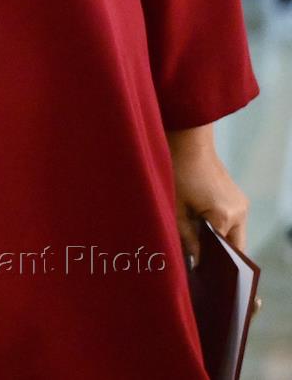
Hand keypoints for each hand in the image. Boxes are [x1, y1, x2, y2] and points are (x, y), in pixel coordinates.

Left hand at [168, 135, 247, 265]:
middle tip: (200, 266)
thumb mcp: (175, 208)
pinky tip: (201, 228)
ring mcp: (241, 204)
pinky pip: (231, 221)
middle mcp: (240, 212)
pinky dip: (219, 228)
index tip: (202, 277)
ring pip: (233, 235)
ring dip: (218, 241)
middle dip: (218, 257)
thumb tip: (196, 264)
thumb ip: (187, 238)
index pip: (224, 254)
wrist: (187, 139)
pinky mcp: (237, 197)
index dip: (212, 265)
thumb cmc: (177, 171)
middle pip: (233, 247)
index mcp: (225, 216)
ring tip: (198, 246)